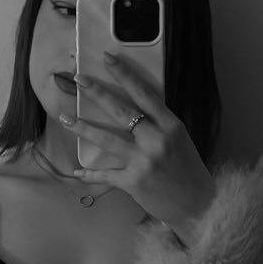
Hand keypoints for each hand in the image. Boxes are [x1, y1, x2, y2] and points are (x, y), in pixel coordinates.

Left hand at [63, 52, 216, 241]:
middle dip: (97, 93)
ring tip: (65, 118)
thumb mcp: (180, 139)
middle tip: (78, 80)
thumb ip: (159, 124)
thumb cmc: (187, 170)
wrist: (197, 205)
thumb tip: (132, 106)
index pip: (144, 94)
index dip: (124, 74)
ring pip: (107, 139)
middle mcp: (157, 140)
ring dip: (83, 128)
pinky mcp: (133, 182)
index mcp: (171, 126)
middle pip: (122, 112)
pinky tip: (76, 170)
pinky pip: (105, 174)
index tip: (107, 58)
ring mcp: (144, 161)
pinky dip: (90, 173)